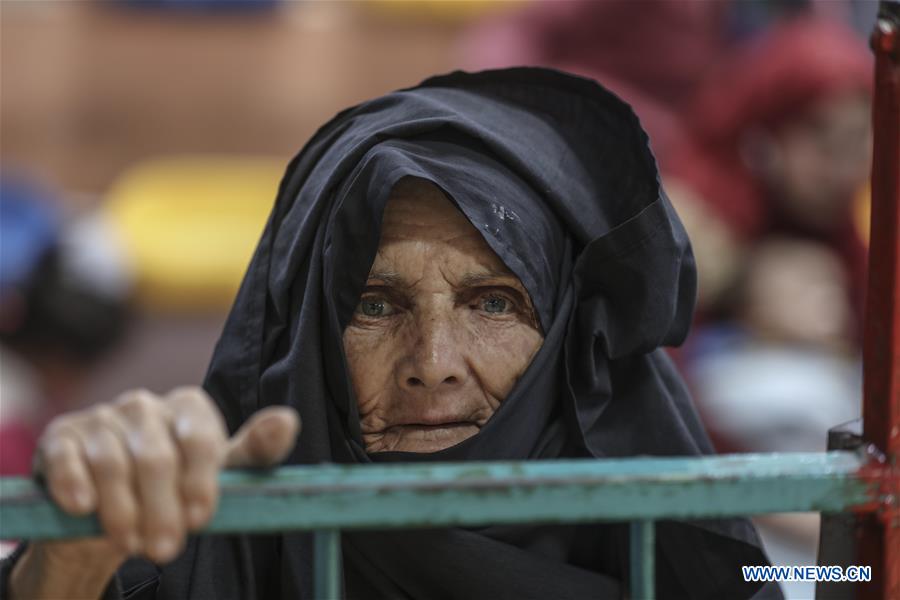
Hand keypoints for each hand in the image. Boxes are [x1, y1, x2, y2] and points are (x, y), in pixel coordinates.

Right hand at [10, 387, 298, 598]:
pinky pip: (66, 458)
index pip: (200, 438)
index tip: (200, 520)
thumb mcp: (221, 473)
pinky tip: (83, 508)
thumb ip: (255, 451)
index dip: (200, 481)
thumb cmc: (179, 485)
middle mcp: (144, 405)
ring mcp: (100, 418)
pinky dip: (73, 484)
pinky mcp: (61, 437)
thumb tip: (287, 421)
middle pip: (156, 457)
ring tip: (131, 544)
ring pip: (112, 462)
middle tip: (166, 549)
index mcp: (188, 407)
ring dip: (121, 510)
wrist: (113, 506)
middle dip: (162, 508)